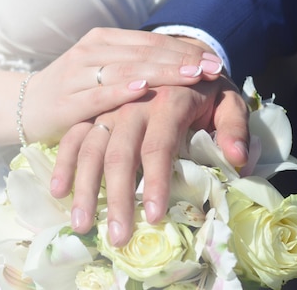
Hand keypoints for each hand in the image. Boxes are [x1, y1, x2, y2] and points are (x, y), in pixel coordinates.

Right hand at [21, 28, 223, 144]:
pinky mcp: (66, 102)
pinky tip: (144, 89)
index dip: (185, 49)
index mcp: (103, 39)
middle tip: (214, 68)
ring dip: (163, 72)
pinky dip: (121, 91)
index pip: (151, 41)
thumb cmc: (74, 91)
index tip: (215, 60)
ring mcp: (77, 74)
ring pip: (127, 70)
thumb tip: (181, 66)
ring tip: (193, 75)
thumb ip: (134, 65)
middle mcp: (91, 51)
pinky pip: (98, 94)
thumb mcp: (102, 70)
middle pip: (144, 53)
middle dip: (182, 60)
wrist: (23, 107)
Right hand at [50, 73, 248, 245]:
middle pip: (119, 152)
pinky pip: (74, 135)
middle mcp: (133, 103)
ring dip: (85, 187)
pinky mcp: (96, 112)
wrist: (179, 59)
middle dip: (117, 197)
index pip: (159, 145)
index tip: (154, 217)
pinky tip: (58, 191)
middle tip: (117, 237)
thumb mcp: (229, 101)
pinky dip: (64, 162)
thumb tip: (237, 159)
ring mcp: (110, 107)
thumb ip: (234, 128)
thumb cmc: (206, 89)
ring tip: (81, 224)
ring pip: (91, 146)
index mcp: (169, 99)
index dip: (156, 182)